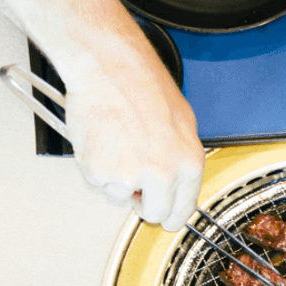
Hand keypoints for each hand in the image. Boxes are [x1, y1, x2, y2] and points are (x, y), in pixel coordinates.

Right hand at [61, 33, 204, 231]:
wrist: (110, 67)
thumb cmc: (143, 85)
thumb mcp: (182, 123)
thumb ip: (180, 158)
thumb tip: (176, 182)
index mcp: (188, 163)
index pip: (182, 210)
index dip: (170, 216)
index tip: (165, 218)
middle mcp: (163, 174)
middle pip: (153, 213)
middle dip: (142, 204)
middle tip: (134, 182)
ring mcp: (130, 176)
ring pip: (121, 196)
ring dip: (117, 178)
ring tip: (118, 142)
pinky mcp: (101, 172)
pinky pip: (98, 181)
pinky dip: (96, 165)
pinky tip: (103, 139)